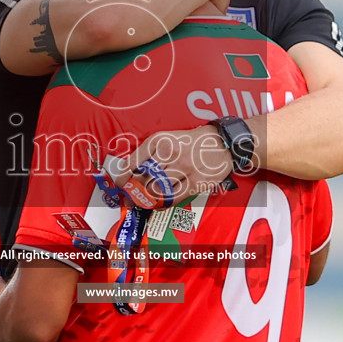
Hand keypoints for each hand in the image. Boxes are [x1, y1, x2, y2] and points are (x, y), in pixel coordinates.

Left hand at [111, 125, 232, 202]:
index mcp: (160, 140)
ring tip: (143, 202)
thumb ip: (149, 152)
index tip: (121, 184)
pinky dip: (162, 204)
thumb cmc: (192, 141)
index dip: (122, 177)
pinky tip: (159, 204)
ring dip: (146, 199)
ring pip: (156, 190)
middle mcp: (171, 153)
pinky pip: (173, 198)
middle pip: (142, 179)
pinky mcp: (195, 182)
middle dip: (133, 192)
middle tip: (129, 197)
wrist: (222, 142)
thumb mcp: (167, 137)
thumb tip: (131, 171)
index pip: (133, 162)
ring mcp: (184, 168)